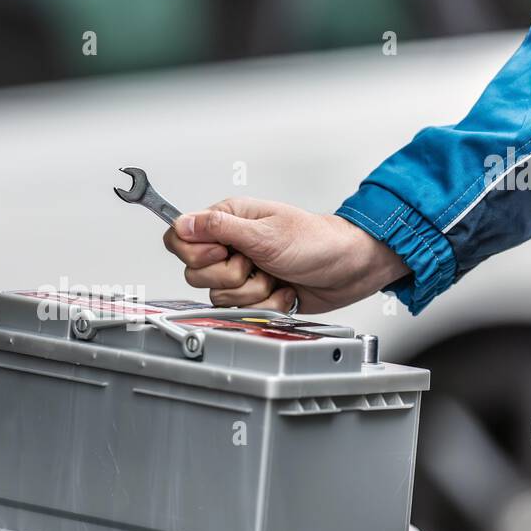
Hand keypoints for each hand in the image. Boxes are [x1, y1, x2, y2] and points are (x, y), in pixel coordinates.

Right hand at [162, 197, 410, 312]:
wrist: (350, 269)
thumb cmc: (317, 242)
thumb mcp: (265, 233)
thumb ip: (219, 228)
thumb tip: (183, 222)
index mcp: (229, 220)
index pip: (181, 238)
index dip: (196, 252)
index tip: (223, 252)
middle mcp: (230, 245)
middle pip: (196, 273)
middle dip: (231, 277)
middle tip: (256, 263)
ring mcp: (242, 271)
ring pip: (219, 296)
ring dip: (253, 292)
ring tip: (275, 276)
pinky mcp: (254, 294)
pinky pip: (242, 310)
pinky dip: (266, 305)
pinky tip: (282, 290)